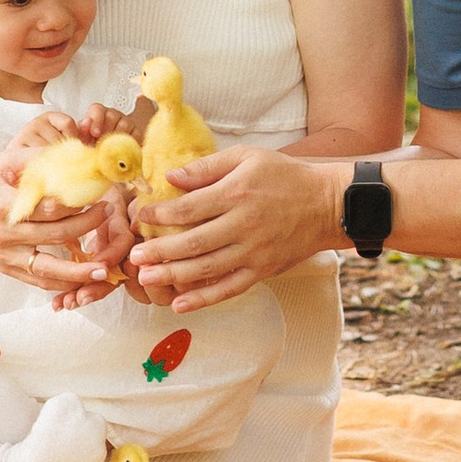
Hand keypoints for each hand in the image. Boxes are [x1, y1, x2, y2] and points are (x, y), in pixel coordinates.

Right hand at [0, 143, 118, 297]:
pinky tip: (82, 281)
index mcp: (4, 204)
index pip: (48, 207)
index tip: (98, 194)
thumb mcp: (7, 160)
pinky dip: (60, 284)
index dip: (77, 203)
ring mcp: (4, 255)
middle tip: (108, 213)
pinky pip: (36, 281)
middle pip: (54, 235)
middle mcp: (4, 234)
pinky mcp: (6, 268)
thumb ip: (40, 157)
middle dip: (86, 226)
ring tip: (104, 268)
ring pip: (47, 269)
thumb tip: (78, 153)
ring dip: (78, 272)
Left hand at [127, 147, 338, 308]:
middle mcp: (243, 225)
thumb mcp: (247, 157)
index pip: (189, 207)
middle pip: (193, 242)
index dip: (160, 214)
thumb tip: (171, 177)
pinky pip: (229, 289)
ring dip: (173, 276)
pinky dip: (203, 299)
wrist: (326, 204)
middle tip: (133, 257)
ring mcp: (253, 251)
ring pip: (207, 269)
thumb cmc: (284, 175)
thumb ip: (207, 167)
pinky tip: (179, 304)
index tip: (139, 216)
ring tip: (146, 279)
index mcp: (237, 193)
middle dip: (159, 251)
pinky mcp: (262, 270)